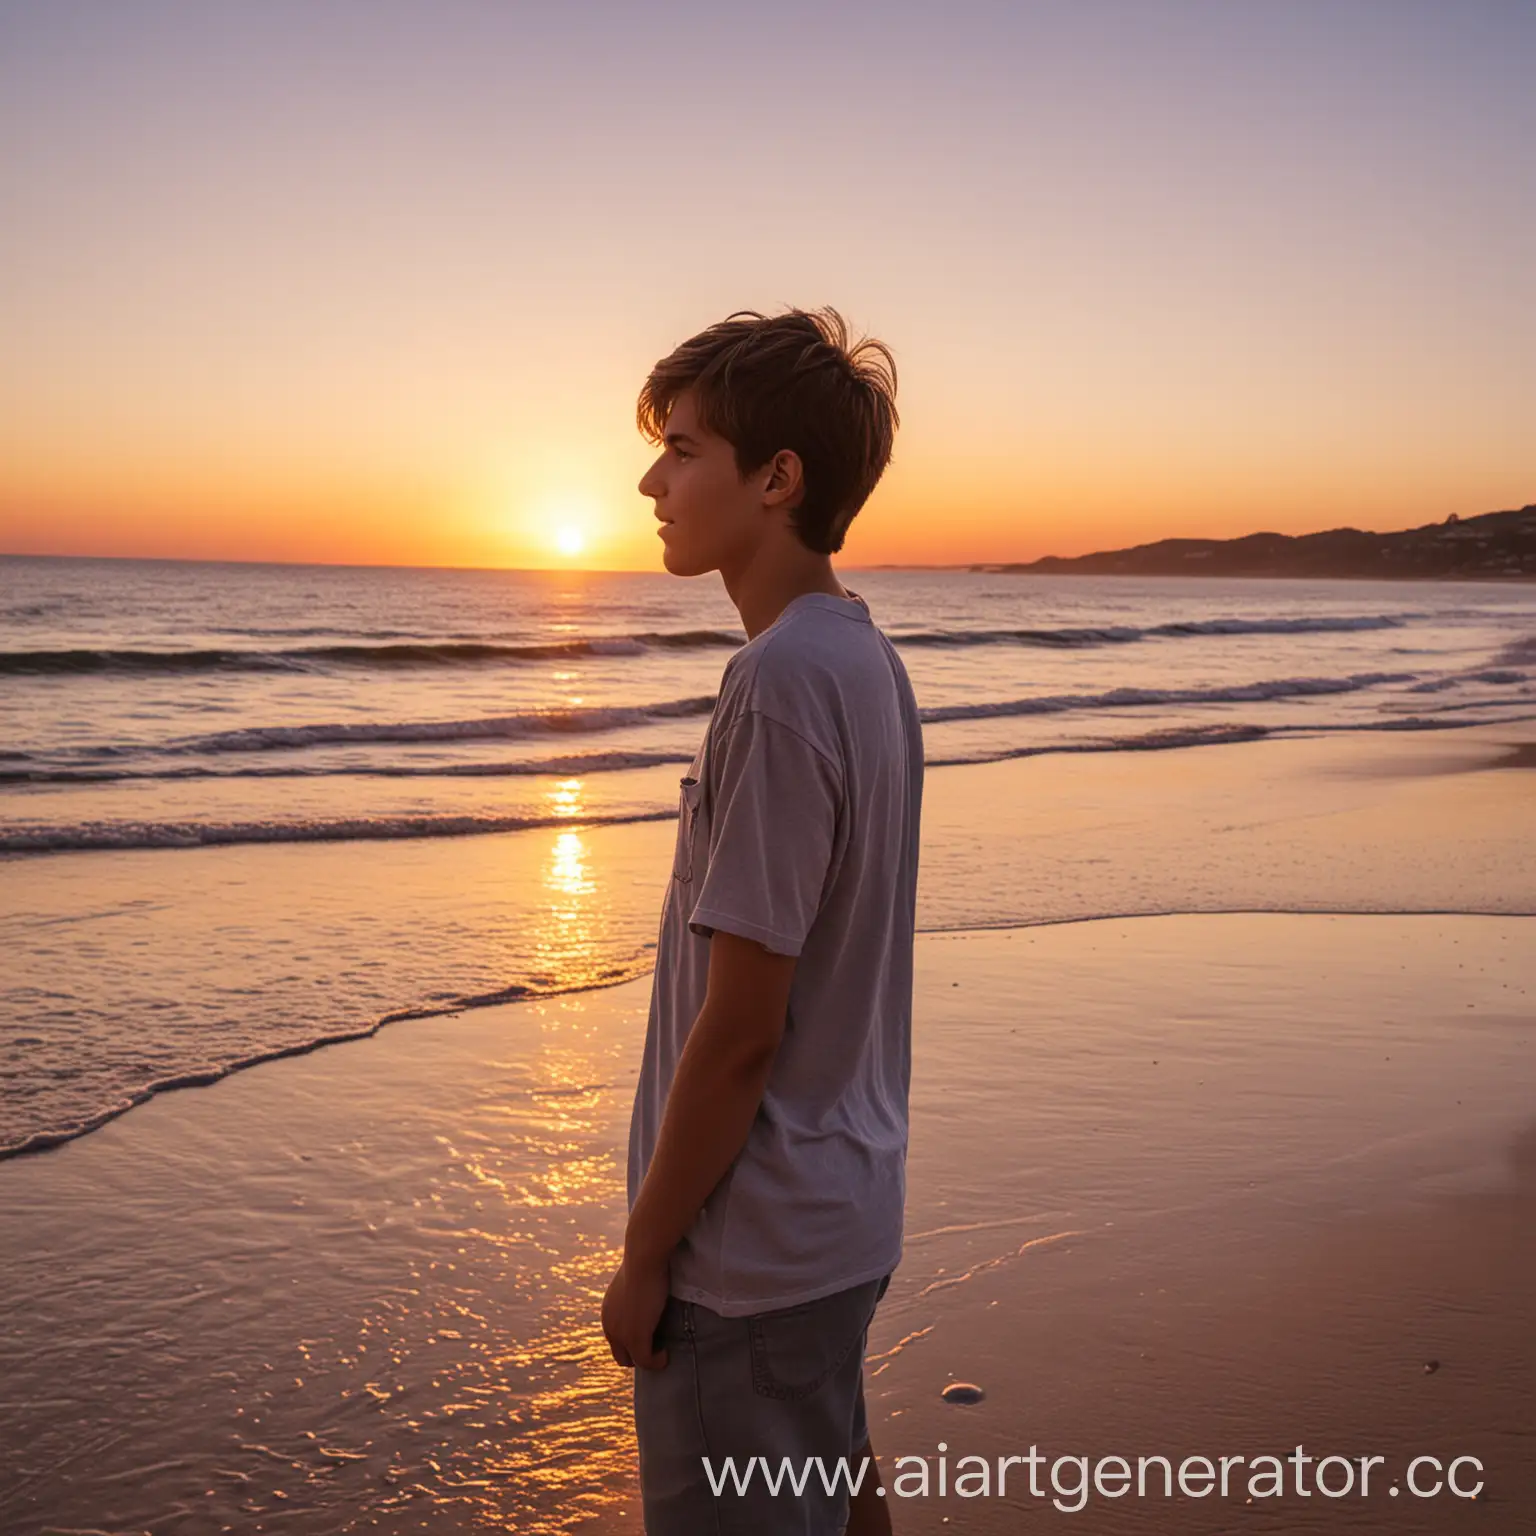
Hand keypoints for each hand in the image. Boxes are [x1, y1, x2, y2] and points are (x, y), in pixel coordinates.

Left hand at [601, 1252, 669, 1370]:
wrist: (643, 1261)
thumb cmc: (644, 1261)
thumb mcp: (636, 1279)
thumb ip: (636, 1291)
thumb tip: (650, 1285)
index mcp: (608, 1311)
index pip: (616, 1338)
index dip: (631, 1342)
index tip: (651, 1337)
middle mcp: (610, 1325)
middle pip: (620, 1355)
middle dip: (637, 1354)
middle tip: (657, 1348)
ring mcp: (621, 1334)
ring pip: (632, 1360)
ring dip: (648, 1360)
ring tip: (663, 1352)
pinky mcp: (635, 1339)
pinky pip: (646, 1361)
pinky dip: (657, 1362)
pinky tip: (666, 1354)